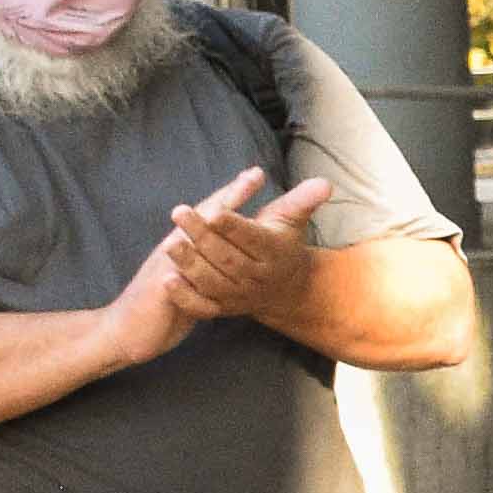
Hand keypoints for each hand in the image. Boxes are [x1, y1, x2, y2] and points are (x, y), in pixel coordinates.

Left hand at [155, 169, 333, 327]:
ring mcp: (239, 296)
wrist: (285, 291)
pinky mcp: (223, 310)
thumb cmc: (282, 245)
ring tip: (169, 243)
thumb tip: (325, 182)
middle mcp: (257, 276)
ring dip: (190, 264)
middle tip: (179, 212)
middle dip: (202, 236)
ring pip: (213, 282)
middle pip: (227, 258)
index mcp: (274, 252)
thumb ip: (303, 200)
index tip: (215, 212)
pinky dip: (185, 298)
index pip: (253, 238)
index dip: (234, 227)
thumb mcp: (292, 220)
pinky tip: (167, 281)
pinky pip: (203, 308)